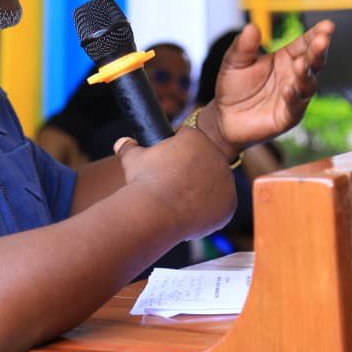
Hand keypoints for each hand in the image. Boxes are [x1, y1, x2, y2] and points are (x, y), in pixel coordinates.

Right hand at [113, 127, 236, 239]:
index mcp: (197, 138)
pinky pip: (220, 206)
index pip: (190, 141)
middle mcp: (217, 155)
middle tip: (173, 187)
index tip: (167, 167)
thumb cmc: (145, 182)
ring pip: (213, 184)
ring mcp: (226, 180)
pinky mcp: (229, 203)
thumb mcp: (132, 159)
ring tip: (180, 202)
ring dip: (201, 191)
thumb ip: (129, 147)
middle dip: (191, 172)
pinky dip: (208, 211)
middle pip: (205, 163)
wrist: (157, 211)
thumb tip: (121, 143)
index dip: (176, 154)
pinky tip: (191, 213)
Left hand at [201, 21, 332, 155]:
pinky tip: (288, 89)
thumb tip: (252, 27)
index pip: (305, 43)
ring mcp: (294, 96)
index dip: (316, 34)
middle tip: (322, 40)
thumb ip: (243, 45)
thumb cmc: (233, 86)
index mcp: (286, 58)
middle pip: (312, 62)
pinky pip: (294, 106)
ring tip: (301, 64)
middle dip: (318, 51)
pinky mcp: (287, 117)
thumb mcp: (234, 61)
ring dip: (306, 74)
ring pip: (308, 84)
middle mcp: (294, 75)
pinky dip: (293, 97)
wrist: (224, 117)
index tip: (327, 25)